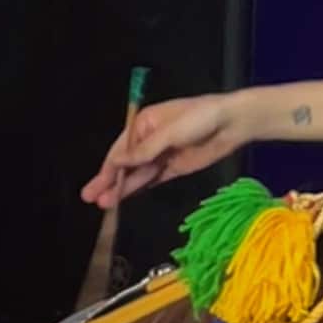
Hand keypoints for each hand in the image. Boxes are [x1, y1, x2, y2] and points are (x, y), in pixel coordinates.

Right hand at [80, 92, 253, 208]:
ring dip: (122, 188)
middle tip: (89, 198)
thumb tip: (119, 163)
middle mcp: (150, 139)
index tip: (97, 185)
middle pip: (126, 163)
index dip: (108, 168)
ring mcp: (163, 155)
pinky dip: (140, 188)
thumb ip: (145, 151)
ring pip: (138, 174)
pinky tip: (126, 197)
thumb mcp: (169, 133)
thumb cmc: (199, 118)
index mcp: (144, 123)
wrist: (233, 123)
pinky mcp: (176, 167)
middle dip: (108, 180)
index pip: (121, 149)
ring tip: (104, 204)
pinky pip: (153, 179)